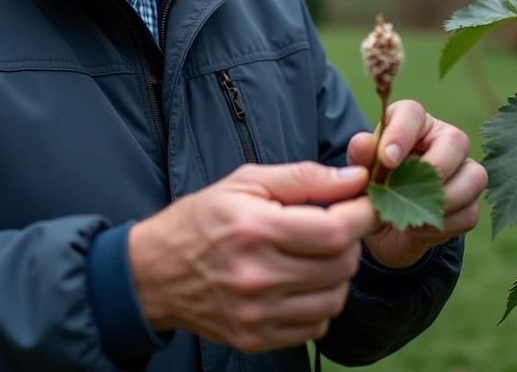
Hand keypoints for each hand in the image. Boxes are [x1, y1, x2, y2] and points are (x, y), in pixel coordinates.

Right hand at [127, 162, 381, 352]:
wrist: (153, 272)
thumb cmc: (202, 219)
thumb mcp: (246, 182)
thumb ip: (304, 178)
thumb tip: (356, 177)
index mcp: (255, 230)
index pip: (335, 231)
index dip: (361, 216)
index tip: (362, 206)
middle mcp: (257, 276)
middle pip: (341, 266)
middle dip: (349, 242)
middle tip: (333, 227)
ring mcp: (257, 314)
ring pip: (335, 299)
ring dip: (337, 275)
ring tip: (314, 256)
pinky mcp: (256, 338)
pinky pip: (316, 326)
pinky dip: (318, 304)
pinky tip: (299, 283)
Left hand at [348, 100, 487, 268]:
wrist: (381, 228)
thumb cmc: (372, 186)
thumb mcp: (360, 172)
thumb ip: (361, 156)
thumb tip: (363, 142)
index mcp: (411, 124)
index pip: (413, 113)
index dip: (402, 133)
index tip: (387, 160)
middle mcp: (442, 140)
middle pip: (457, 140)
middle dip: (435, 167)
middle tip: (408, 189)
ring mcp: (462, 170)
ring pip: (474, 176)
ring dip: (444, 199)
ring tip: (411, 214)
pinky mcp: (470, 203)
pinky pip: (471, 211)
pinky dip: (445, 223)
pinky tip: (419, 228)